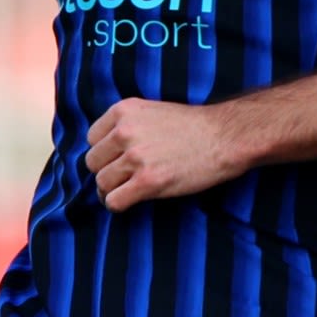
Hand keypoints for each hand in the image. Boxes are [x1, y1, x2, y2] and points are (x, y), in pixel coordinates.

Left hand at [84, 98, 247, 212]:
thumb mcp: (151, 112)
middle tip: (124, 177)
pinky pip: (114, 201)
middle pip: (93, 162)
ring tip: (128, 190)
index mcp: (123, 111)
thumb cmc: (191, 126)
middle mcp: (124, 132)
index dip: (104, 152)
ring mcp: (135, 157)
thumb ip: (126, 125)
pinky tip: (129, 201)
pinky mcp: (148, 182)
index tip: (118, 159)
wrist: (224, 137)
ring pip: (101, 183)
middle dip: (106, 171)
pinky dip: (117, 205)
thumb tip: (104, 150)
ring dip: (112, 190)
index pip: (92, 139)